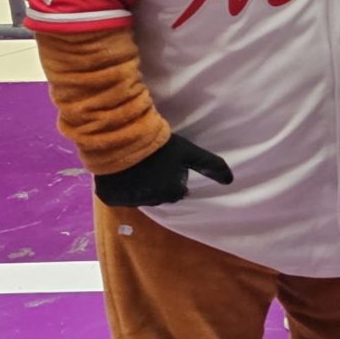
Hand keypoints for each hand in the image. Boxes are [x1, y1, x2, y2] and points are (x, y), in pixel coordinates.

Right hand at [94, 132, 232, 209]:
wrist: (120, 136)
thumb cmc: (160, 145)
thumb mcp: (189, 152)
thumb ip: (211, 165)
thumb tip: (230, 180)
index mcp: (170, 193)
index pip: (177, 192)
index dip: (172, 177)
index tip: (167, 164)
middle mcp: (149, 201)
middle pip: (157, 196)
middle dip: (157, 184)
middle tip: (151, 165)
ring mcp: (128, 201)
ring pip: (138, 197)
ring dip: (139, 187)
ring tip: (137, 168)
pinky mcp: (108, 198)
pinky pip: (118, 196)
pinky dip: (120, 188)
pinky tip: (122, 172)